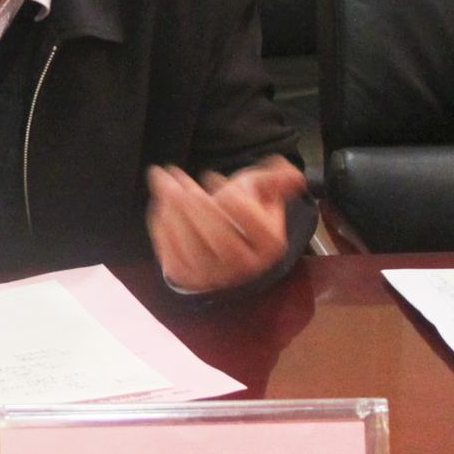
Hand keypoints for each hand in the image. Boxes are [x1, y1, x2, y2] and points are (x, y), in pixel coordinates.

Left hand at [146, 157, 307, 292]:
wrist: (222, 245)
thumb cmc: (242, 212)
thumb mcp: (261, 191)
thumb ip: (276, 180)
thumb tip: (293, 174)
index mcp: (269, 245)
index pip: (248, 220)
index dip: (229, 196)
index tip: (211, 176)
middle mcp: (244, 266)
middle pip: (219, 237)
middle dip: (195, 205)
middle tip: (177, 179)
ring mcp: (214, 276)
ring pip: (191, 247)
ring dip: (172, 211)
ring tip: (164, 183)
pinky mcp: (188, 279)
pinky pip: (171, 255)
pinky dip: (162, 228)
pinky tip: (160, 204)